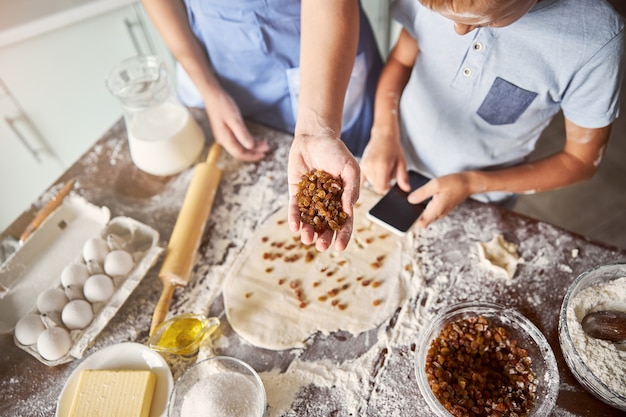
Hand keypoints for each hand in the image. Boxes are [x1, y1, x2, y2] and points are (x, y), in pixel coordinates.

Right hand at [204, 90, 269, 161]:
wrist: (212, 95)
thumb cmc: (223, 105)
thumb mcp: (234, 119)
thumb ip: (242, 134)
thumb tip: (250, 147)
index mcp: (224, 139)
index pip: (239, 154)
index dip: (252, 156)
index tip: (263, 154)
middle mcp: (223, 140)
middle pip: (240, 152)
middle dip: (254, 152)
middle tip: (267, 148)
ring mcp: (224, 136)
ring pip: (239, 147)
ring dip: (252, 147)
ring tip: (264, 144)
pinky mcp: (226, 132)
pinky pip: (238, 141)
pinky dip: (247, 141)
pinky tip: (255, 140)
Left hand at [288, 133, 359, 251]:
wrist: (315, 137)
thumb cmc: (336, 152)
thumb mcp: (350, 168)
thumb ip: (352, 189)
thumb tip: (349, 211)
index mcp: (342, 200)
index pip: (344, 222)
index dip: (343, 235)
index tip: (339, 247)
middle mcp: (327, 203)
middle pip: (326, 225)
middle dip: (324, 237)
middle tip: (321, 246)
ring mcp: (311, 199)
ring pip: (310, 220)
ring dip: (308, 231)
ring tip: (307, 238)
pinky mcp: (296, 193)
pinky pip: (295, 208)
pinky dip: (294, 218)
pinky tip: (295, 227)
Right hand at [360, 123, 409, 193]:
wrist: (383, 135)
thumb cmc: (394, 148)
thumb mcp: (402, 162)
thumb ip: (403, 177)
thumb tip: (406, 189)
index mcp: (381, 166)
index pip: (382, 188)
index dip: (388, 190)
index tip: (392, 186)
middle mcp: (371, 167)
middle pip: (376, 187)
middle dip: (383, 185)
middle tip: (389, 175)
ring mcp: (364, 166)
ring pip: (371, 184)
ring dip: (377, 181)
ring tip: (382, 170)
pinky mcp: (361, 166)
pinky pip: (362, 180)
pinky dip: (367, 182)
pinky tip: (372, 179)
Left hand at [407, 173, 471, 227]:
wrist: (469, 183)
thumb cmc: (454, 182)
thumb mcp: (436, 184)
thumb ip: (422, 193)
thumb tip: (410, 200)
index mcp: (436, 210)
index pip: (420, 224)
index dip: (410, 222)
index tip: (402, 216)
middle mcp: (438, 214)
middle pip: (422, 222)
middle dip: (411, 217)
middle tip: (402, 209)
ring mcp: (441, 212)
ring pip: (426, 217)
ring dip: (417, 213)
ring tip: (408, 204)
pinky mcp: (442, 208)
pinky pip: (430, 212)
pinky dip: (423, 209)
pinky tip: (418, 201)